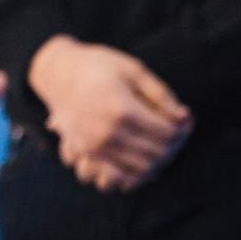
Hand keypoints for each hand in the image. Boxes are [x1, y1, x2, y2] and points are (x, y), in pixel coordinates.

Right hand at [28, 36, 192, 188]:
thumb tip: (184, 117)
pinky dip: (137, 168)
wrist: (56, 73)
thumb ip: (161, 93)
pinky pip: (120, 173)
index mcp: (122, 110)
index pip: (167, 133)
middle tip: (175, 131)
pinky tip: (142, 151)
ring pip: (142, 168)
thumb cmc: (98, 66)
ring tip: (160, 141)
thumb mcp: (133, 69)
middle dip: (173, 145)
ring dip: (157, 159)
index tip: (184, 119)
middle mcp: (108, 133)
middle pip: (157, 153)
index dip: (182, 129)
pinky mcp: (86, 153)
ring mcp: (95, 146)